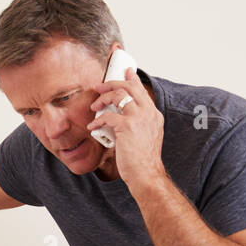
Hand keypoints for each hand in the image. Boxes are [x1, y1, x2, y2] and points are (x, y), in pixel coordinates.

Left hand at [87, 67, 164, 186]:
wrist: (146, 175)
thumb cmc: (142, 161)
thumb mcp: (143, 138)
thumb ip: (135, 125)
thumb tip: (118, 119)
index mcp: (153, 115)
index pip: (141, 91)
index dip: (132, 79)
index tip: (126, 70)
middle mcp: (149, 113)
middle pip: (129, 86)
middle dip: (111, 83)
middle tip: (99, 88)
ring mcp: (139, 118)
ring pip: (119, 95)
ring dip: (103, 99)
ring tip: (94, 107)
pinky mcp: (127, 127)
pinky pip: (108, 116)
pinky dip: (97, 121)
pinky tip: (92, 127)